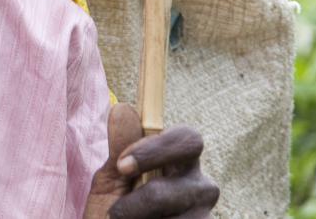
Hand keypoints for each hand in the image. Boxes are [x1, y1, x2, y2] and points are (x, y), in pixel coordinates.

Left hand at [84, 103, 219, 218]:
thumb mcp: (111, 178)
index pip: (187, 139)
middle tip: (117, 212)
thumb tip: (123, 108)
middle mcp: (200, 184)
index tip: (122, 166)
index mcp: (179, 159)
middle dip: (147, 200)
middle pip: (185, 184)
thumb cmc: (115, 208)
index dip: (157, 150)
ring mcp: (204, 214)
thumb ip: (119, 147)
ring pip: (180, 217)